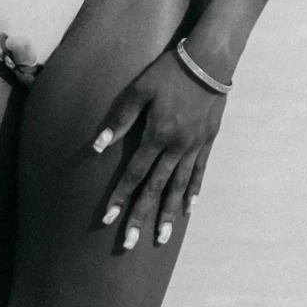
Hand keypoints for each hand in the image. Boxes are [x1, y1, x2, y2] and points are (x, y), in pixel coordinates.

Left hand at [92, 48, 226, 251]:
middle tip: (130, 244)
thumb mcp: (139, 91)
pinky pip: (199, 173)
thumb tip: (98, 146)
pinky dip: (192, 192)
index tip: (107, 219)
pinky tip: (187, 209)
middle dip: (140, 217)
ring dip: (167, 214)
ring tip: (161, 238)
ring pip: (178, 188)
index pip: (133, 175)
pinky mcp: (207, 142)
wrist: (208, 62)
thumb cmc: (168, 72)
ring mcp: (194, 147)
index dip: (119, 198)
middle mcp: (175, 148)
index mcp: (156, 136)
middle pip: (154, 189)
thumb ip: (120, 120)